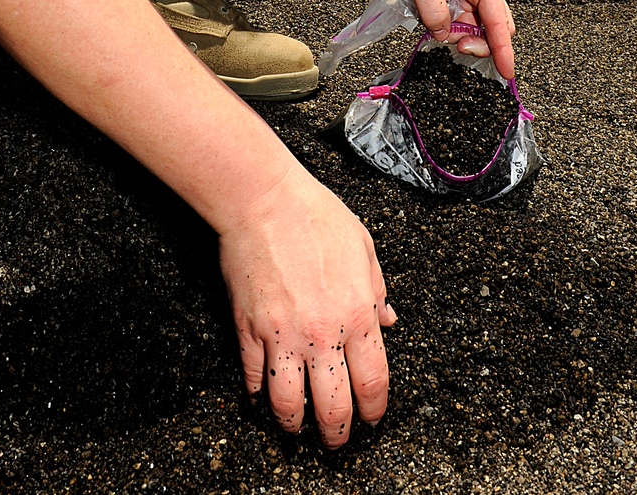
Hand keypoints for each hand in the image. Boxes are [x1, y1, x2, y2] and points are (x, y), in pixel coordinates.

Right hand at [219, 164, 395, 446]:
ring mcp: (282, 335)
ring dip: (294, 423)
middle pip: (333, 407)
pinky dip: (257, 391)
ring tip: (297, 427)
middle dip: (337, 433)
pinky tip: (261, 394)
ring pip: (288, 403)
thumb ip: (376, 289)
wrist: (263, 198)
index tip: (372, 418)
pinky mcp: (248, 329)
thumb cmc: (314, 214)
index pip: (373, 382)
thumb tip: (388, 320)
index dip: (375, 410)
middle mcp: (322, 333)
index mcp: (357, 314)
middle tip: (337, 439)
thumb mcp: (362, 246)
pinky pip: (253, 375)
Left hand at [371, 0, 515, 78]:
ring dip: (456, 35)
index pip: (500, 23)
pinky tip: (431, 23)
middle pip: (490, 28)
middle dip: (477, 43)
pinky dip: (445, 29)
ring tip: (435, 26)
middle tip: (458, 47)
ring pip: (470, 28)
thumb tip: (443, 35)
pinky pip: (454, 22)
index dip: (504, 50)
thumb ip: (435, 14)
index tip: (506, 73)